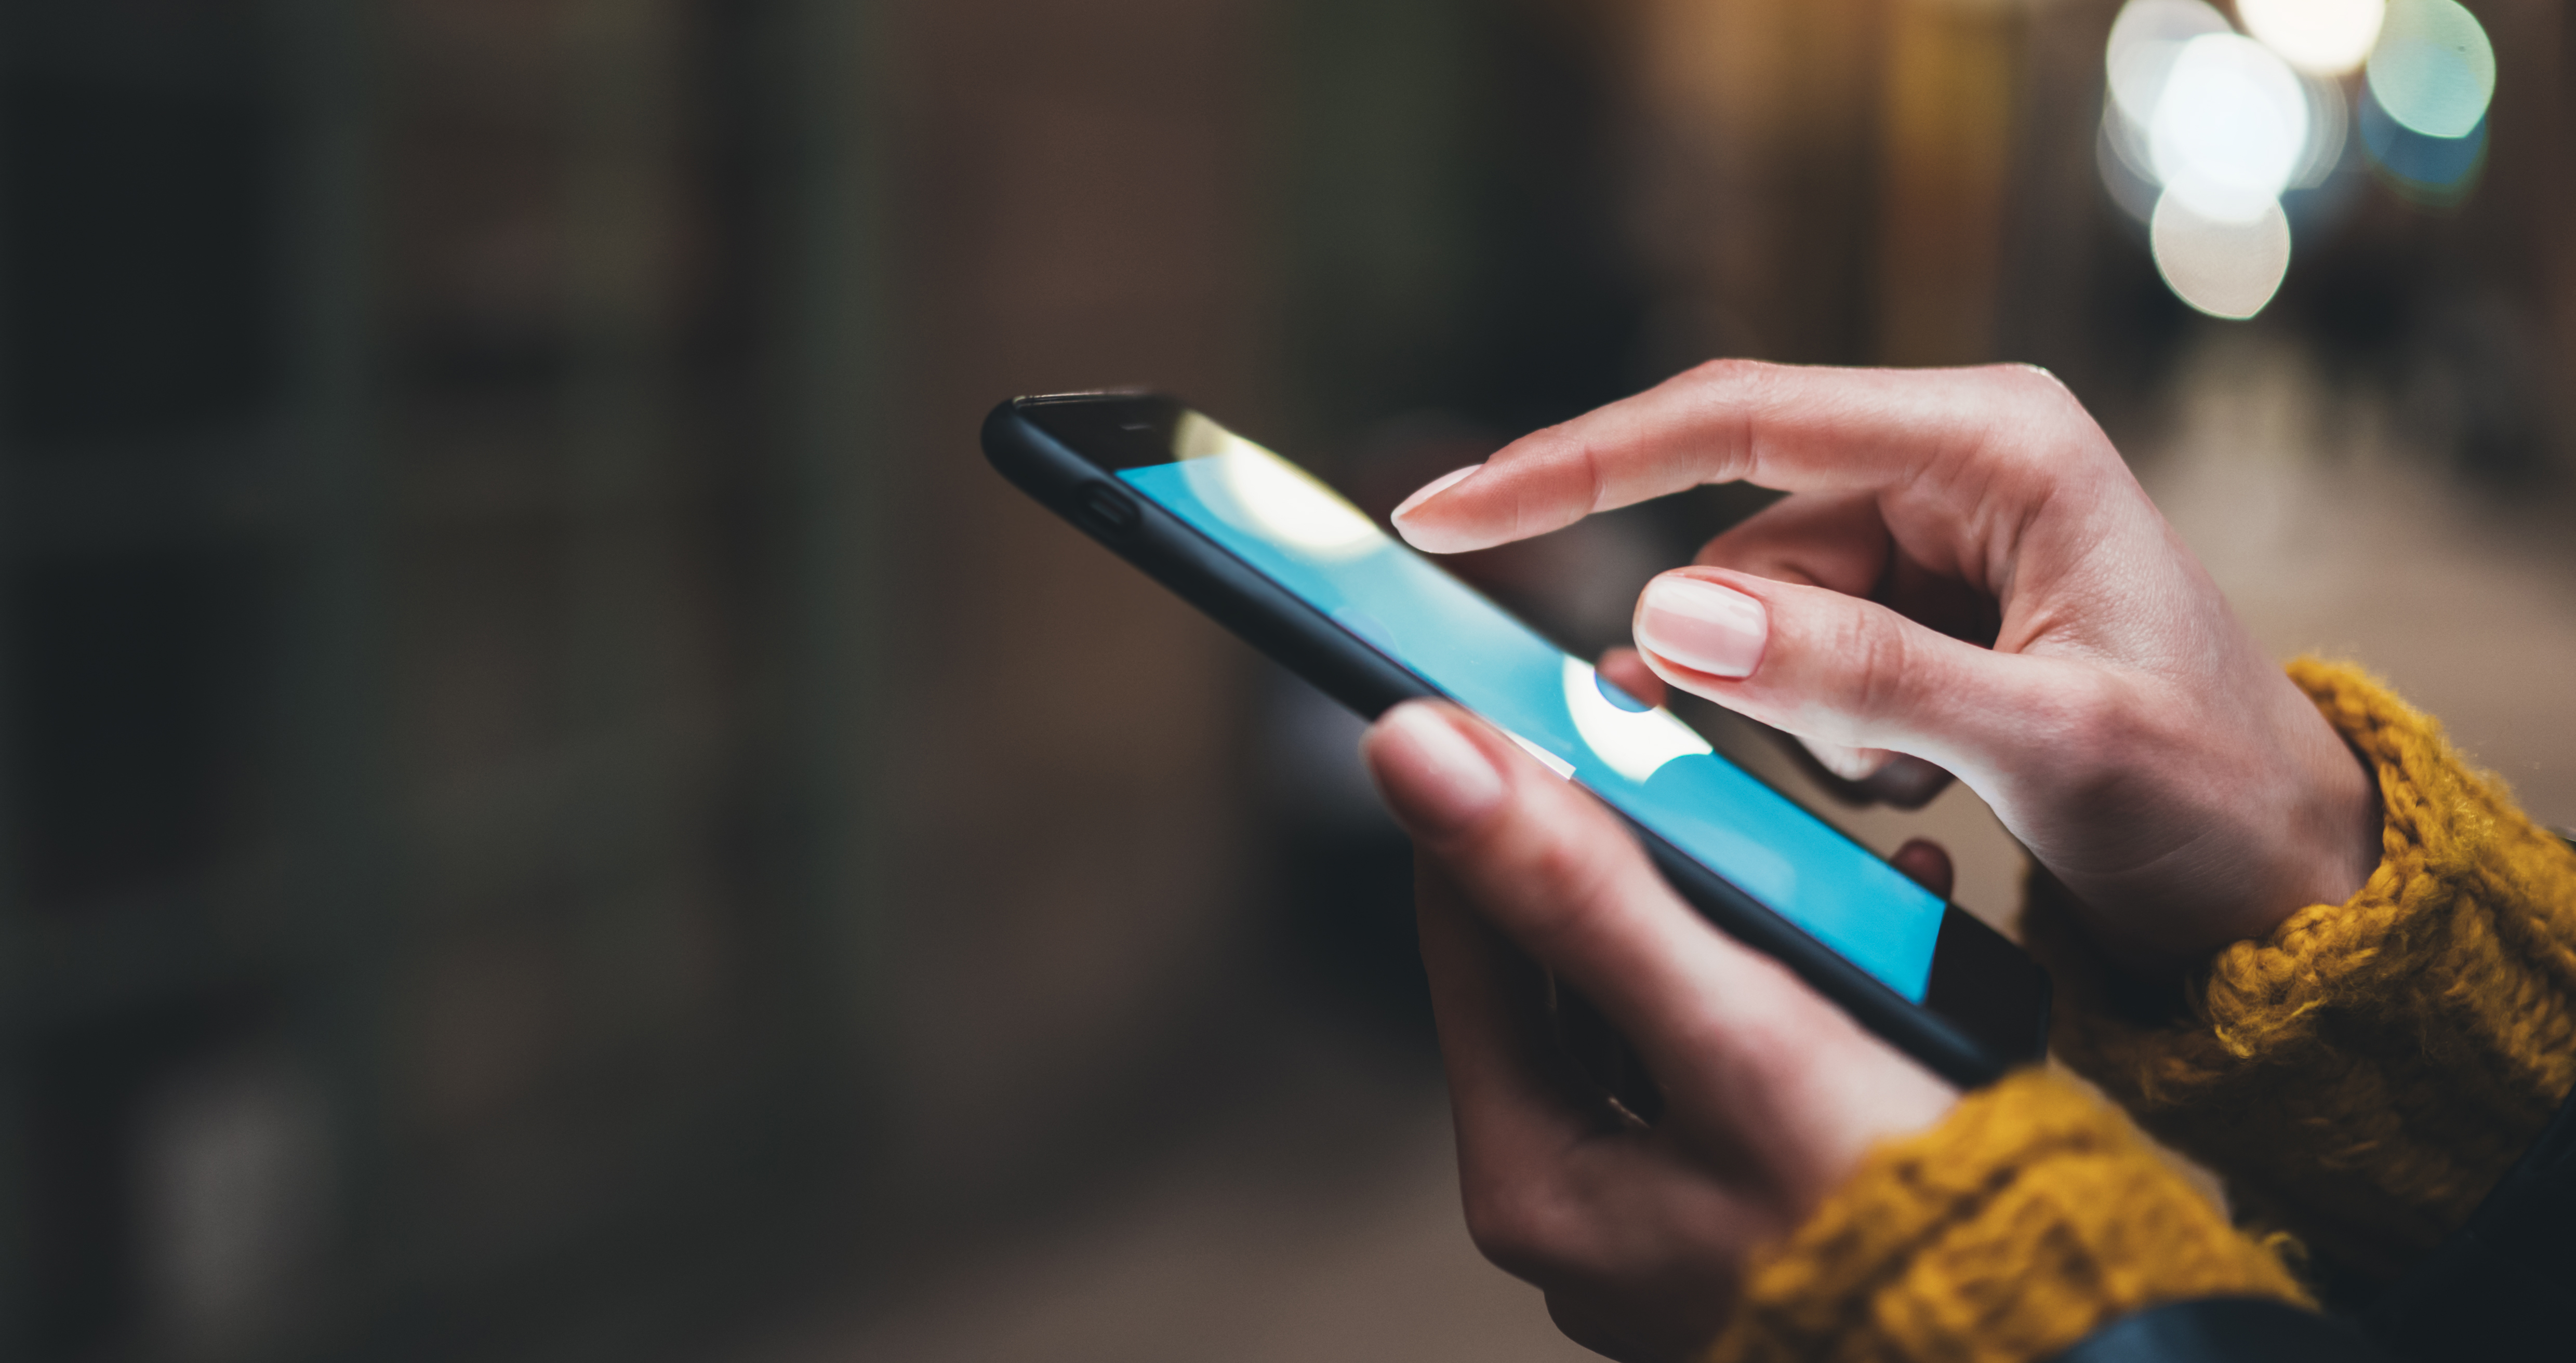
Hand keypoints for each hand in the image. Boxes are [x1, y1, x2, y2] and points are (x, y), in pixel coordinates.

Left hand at [1362, 700, 1955, 1362]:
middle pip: (1566, 964)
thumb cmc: (1905, 1223)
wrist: (2068, 1353)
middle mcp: (1583, 1203)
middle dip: (1639, 848)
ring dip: (1736, 901)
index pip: (1470, 931)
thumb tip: (1416, 756)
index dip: (1503, 799)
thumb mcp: (1731, 1030)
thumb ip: (1577, 888)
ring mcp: (1670, 1209)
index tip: (1547, 699)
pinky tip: (1887, 908)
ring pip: (1665, 997)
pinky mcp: (1760, 1199)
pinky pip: (1749, 1047)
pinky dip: (1803, 973)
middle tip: (1686, 744)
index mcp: (1535, 1177)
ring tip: (1802, 823)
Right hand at [1392, 361, 2378, 972]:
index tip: (1448, 511)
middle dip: (1735, 654)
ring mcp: (1929, 537)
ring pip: (1754, 611)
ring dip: (1798, 714)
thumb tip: (1668, 617)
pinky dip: (1819, 731)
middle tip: (1832, 758)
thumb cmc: (2210, 800)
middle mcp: (1951, 464)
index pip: (1737, 420)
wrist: (2285, 883)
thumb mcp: (2047, 743)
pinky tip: (1916, 776)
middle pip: (1737, 532)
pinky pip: (1791, 657)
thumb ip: (1859, 673)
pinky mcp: (1915, 608)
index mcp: (1993, 442)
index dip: (1578, 463)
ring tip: (1920, 779)